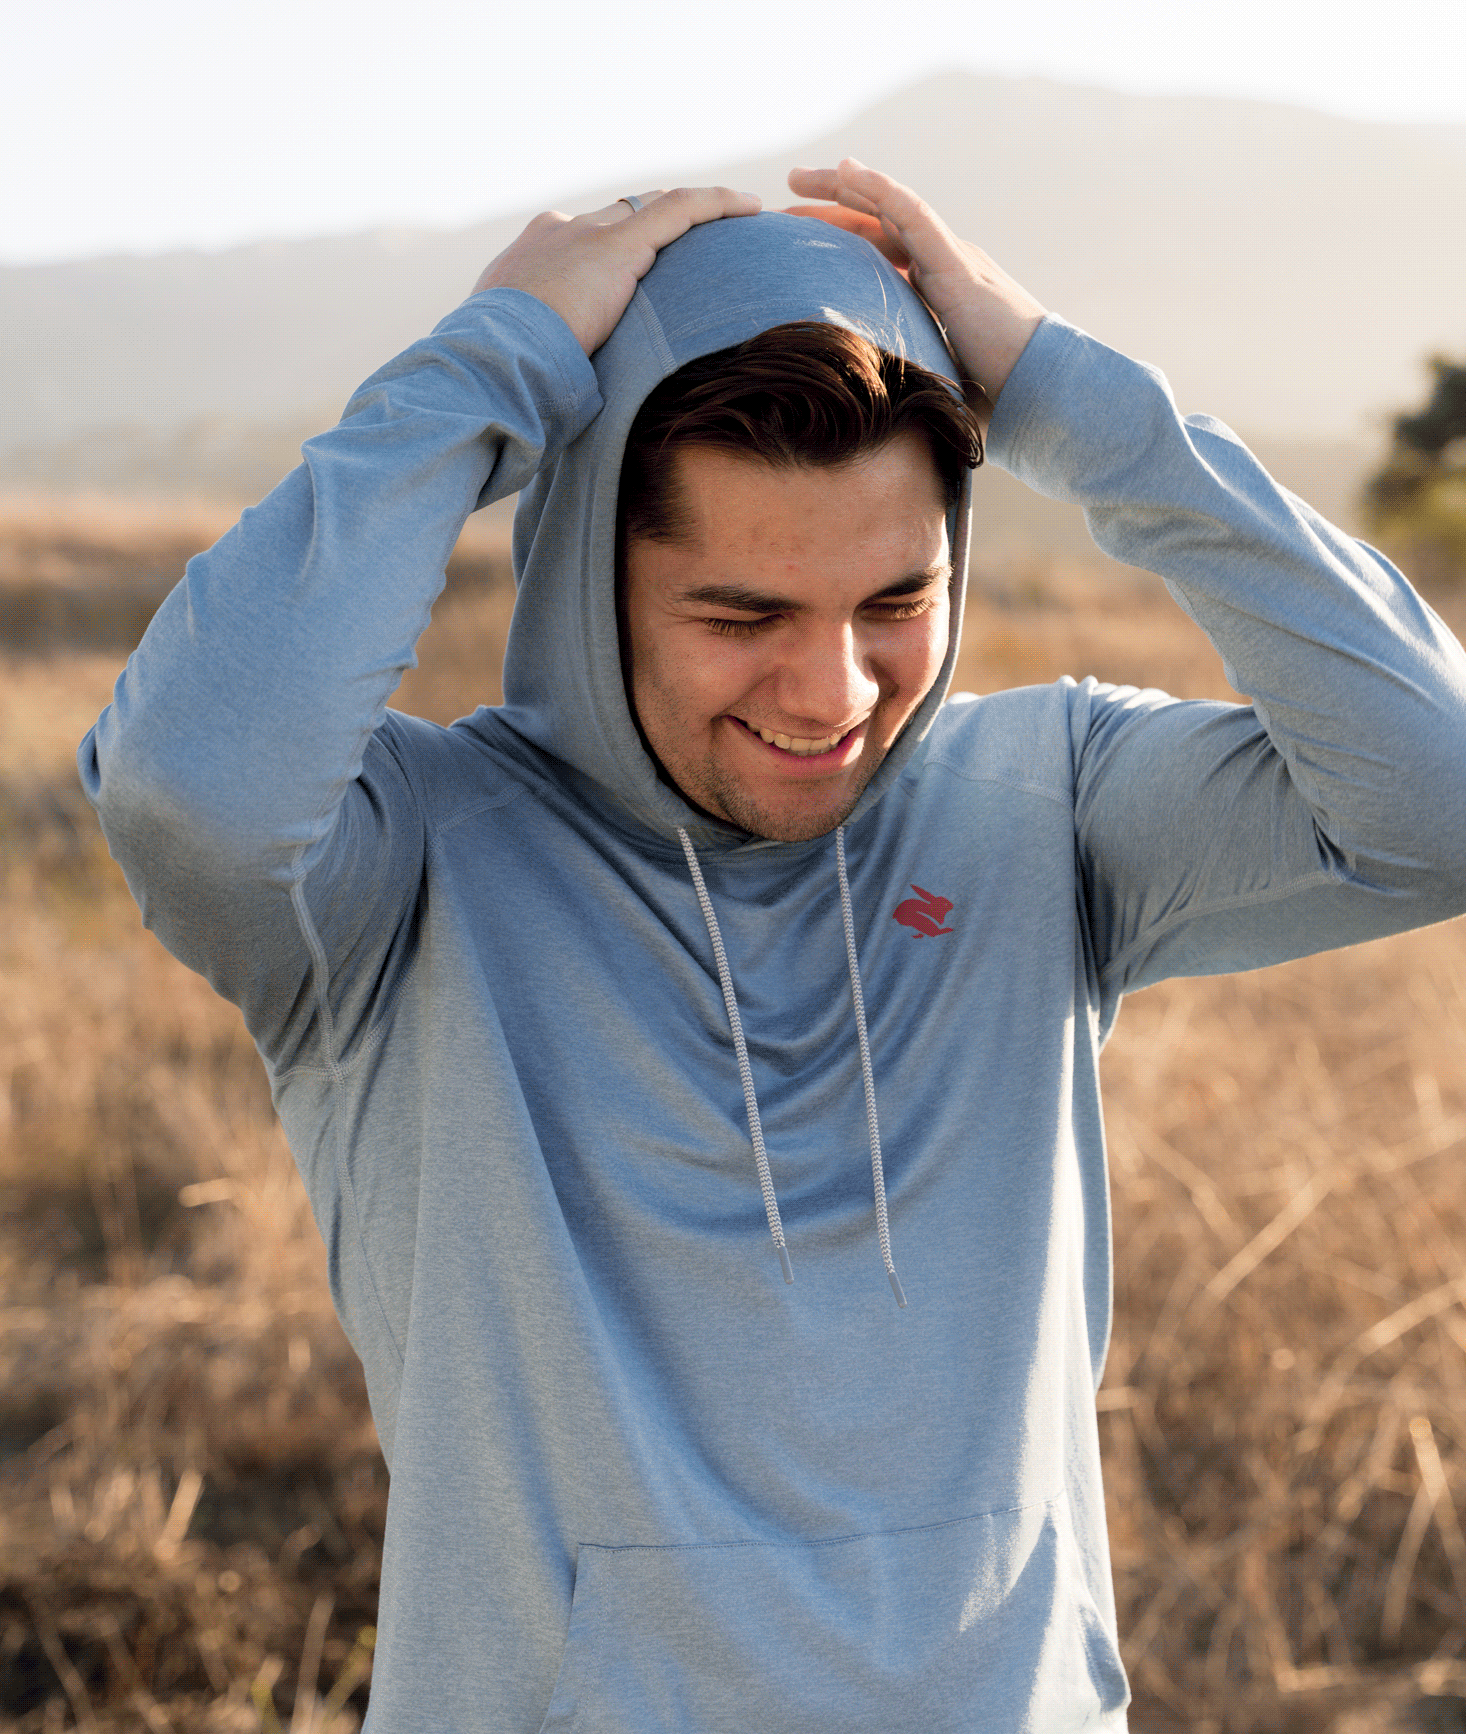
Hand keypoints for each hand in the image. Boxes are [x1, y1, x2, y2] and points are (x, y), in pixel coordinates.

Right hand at [473, 187, 761, 355]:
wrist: (493, 356)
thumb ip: (548, 356)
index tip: (639, 270)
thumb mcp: (521, 356)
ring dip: (696, 213)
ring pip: (653, 209)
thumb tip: (567, 396)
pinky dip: (717, 204)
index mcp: (531, 255)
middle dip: (656, 229)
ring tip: (740, 215)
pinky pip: (681, 210)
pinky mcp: (619, 245)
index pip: (581, 240)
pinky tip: (752, 207)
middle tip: (698, 244)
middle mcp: (560, 231)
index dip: (612, 250)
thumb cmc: (501, 372)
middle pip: (619, 219)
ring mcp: (589, 234)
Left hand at [785, 160, 1044, 420]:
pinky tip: (848, 172)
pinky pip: (912, 214)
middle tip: (786, 195)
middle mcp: (943, 265)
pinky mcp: (956, 264)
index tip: (797, 240)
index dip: (839, 240)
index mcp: (937, 291)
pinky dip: (879, 190)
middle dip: (832, 206)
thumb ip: (904, 376)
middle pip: (878, 223)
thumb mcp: (933, 383)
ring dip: (844, 187)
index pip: (880, 253)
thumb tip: (865, 410)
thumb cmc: (996, 400)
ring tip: (798, 177)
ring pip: (889, 207)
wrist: (1042, 392)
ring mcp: (951, 259)